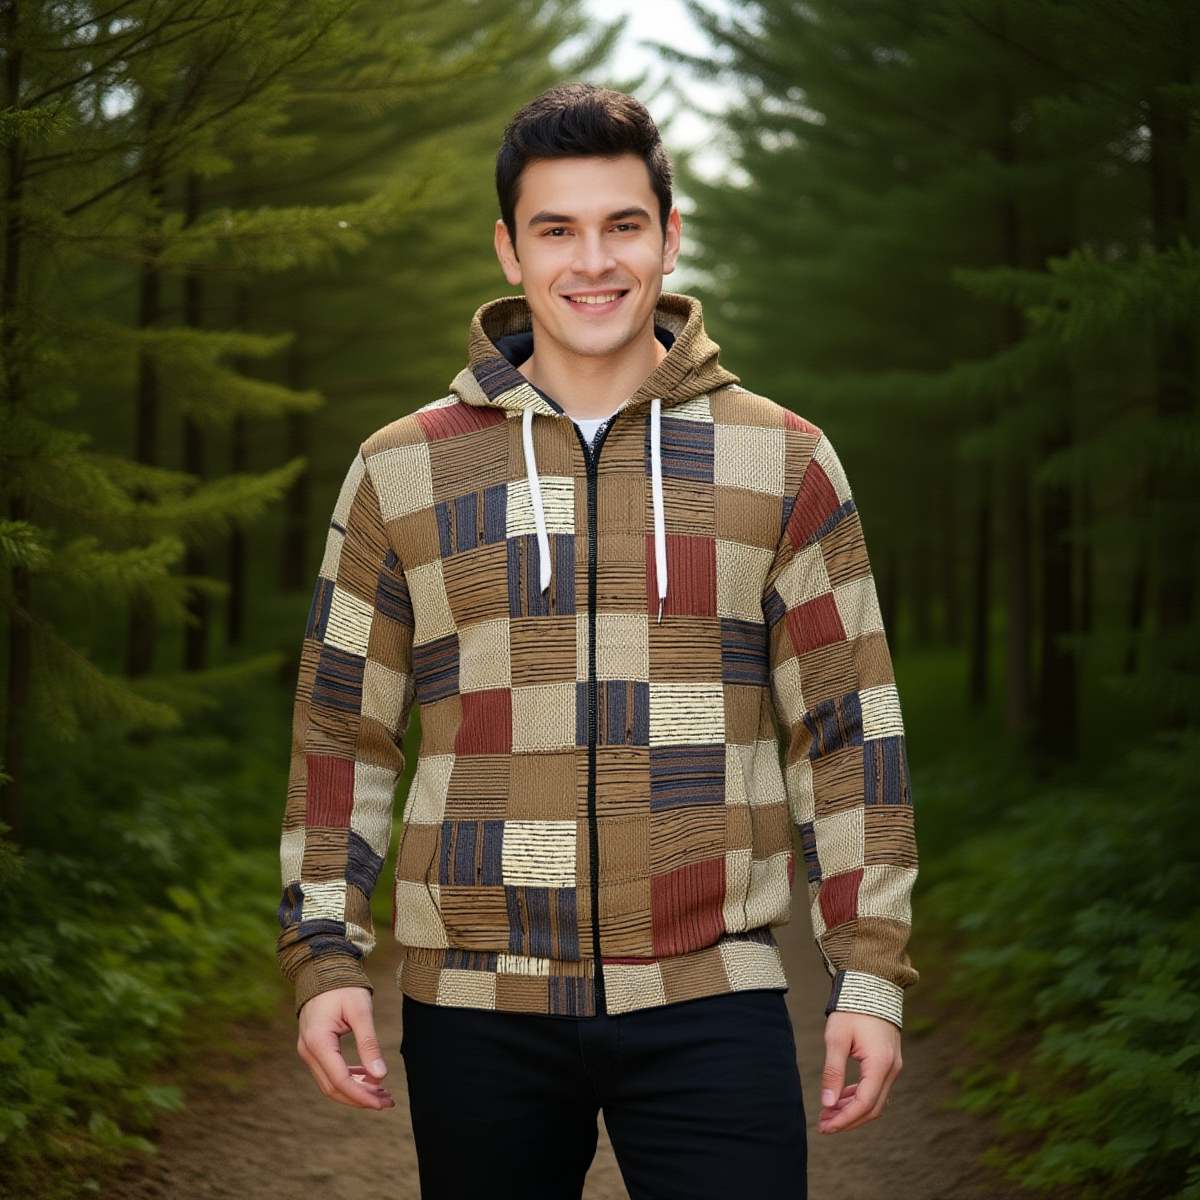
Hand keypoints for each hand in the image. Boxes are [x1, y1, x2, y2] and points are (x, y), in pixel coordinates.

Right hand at [297, 985, 394, 1109]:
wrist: (323, 968)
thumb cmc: (343, 986)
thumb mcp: (360, 1011)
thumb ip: (369, 1043)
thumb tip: (380, 1075)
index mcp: (318, 1042)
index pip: (340, 1080)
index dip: (362, 1096)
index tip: (383, 1102)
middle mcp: (307, 1050)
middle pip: (333, 1088)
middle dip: (361, 1098)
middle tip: (387, 1102)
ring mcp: (307, 1050)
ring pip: (330, 1083)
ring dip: (355, 1091)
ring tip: (382, 1093)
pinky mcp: (313, 1047)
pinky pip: (329, 1071)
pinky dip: (348, 1079)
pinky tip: (368, 1078)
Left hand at [817, 1010, 901, 1133]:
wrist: (870, 984)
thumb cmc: (852, 1009)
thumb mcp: (836, 1038)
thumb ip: (833, 1072)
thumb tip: (827, 1104)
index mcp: (880, 1064)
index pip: (864, 1104)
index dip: (844, 1119)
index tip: (825, 1126)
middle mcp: (892, 1069)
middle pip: (872, 1108)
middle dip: (848, 1120)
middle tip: (823, 1125)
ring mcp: (894, 1066)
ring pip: (876, 1101)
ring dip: (853, 1110)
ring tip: (828, 1113)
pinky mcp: (889, 1062)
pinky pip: (876, 1089)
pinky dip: (859, 1097)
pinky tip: (841, 1098)